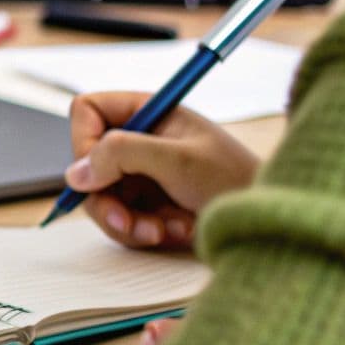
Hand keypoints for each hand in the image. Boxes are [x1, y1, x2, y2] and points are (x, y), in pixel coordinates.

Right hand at [66, 91, 258, 249]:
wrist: (269, 221)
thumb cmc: (236, 180)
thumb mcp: (178, 160)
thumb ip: (122, 155)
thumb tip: (75, 172)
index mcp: (148, 112)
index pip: (88, 112)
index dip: (84, 141)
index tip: (97, 172)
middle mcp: (140, 141)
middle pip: (88, 164)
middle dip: (107, 198)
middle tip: (128, 222)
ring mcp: (143, 175)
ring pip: (101, 198)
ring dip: (127, 222)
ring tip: (161, 231)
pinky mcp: (149, 206)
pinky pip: (122, 221)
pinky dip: (143, 232)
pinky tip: (176, 232)